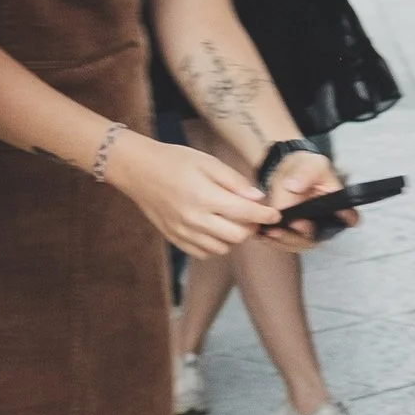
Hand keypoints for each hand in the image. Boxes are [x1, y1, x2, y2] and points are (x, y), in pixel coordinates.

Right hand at [108, 132, 280, 254]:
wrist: (139, 170)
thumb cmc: (175, 161)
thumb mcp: (208, 162)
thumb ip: (234, 181)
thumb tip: (258, 198)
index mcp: (205, 197)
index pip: (245, 214)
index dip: (265, 215)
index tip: (275, 214)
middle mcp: (195, 220)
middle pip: (237, 236)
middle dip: (250, 227)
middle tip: (252, 214)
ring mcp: (184, 233)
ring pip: (223, 248)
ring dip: (233, 236)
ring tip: (231, 219)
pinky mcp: (175, 239)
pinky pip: (205, 253)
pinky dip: (215, 245)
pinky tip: (214, 228)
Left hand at [264, 147, 350, 237]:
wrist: (288, 173)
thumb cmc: (306, 168)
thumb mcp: (311, 164)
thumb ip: (305, 174)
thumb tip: (294, 187)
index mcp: (339, 205)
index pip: (351, 217)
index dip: (346, 219)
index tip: (334, 215)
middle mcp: (326, 223)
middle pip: (319, 235)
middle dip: (304, 232)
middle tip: (292, 223)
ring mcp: (309, 232)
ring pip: (299, 243)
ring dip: (284, 239)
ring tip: (270, 231)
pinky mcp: (293, 235)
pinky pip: (284, 243)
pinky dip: (273, 240)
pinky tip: (262, 234)